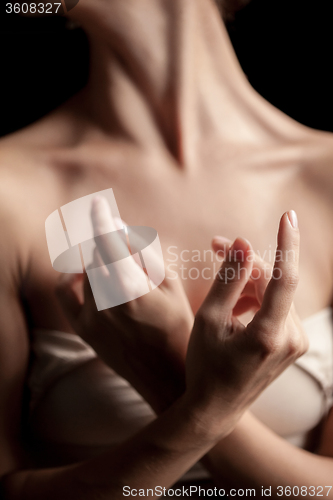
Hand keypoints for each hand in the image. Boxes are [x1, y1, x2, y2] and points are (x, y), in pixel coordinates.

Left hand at [57, 196, 193, 411]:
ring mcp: (91, 319)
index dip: (101, 219)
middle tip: (117, 234)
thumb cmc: (178, 327)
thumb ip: (145, 254)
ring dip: (95, 256)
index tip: (98, 203)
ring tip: (111, 255)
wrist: (169, 376)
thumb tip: (121, 230)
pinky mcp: (84, 331)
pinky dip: (71, 279)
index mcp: (133, 289)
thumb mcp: (171, 285)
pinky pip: (66, 295)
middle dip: (105, 238)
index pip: (108, 243)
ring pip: (83, 270)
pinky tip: (84, 274)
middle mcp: (107, 303)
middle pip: (95, 254)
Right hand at [185, 211, 308, 435]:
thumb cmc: (205, 365)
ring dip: (247, 283)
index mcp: (268, 335)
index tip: (287, 216)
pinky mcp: (292, 343)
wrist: (216, 408)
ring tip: (218, 295)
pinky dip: (254, 300)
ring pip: (274, 293)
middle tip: (215, 246)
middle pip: (273, 282)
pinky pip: (275, 308)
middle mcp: (291, 338)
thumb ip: (228, 278)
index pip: (285, 278)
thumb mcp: (209, 319)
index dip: (286, 243)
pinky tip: (233, 310)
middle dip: (245, 262)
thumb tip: (243, 242)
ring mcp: (295, 342)